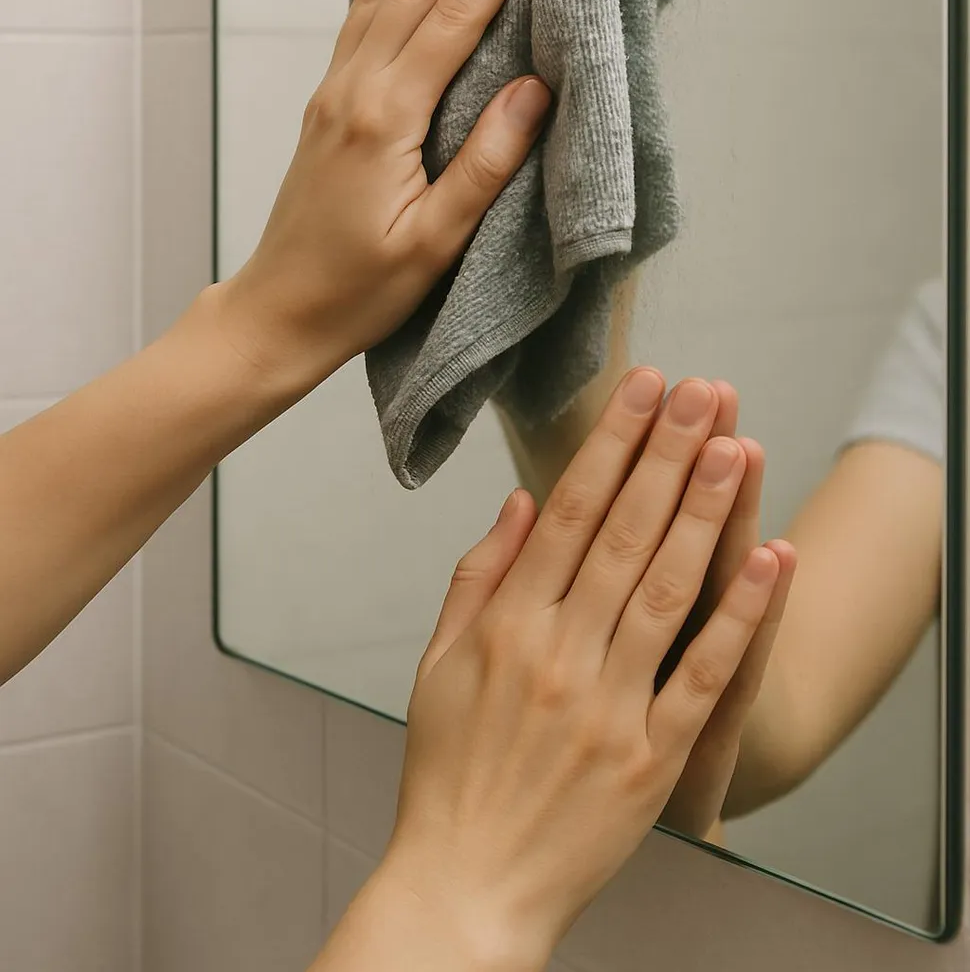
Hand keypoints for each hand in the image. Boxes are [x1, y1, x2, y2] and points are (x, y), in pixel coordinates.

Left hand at [213, 0, 549, 397]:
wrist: (280, 311)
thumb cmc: (361, 291)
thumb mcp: (435, 243)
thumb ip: (486, 165)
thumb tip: (535, 89)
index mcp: (386, 117)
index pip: (455, 18)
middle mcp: (356, 86)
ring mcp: (337, 87)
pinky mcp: (332, 98)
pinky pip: (363, 10)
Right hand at [373, 372, 783, 971]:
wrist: (466, 885)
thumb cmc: (448, 773)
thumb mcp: (438, 666)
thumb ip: (479, 577)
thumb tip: (522, 501)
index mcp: (507, 627)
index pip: (570, 512)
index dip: (610, 443)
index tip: (641, 389)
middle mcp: (558, 655)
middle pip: (625, 534)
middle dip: (667, 453)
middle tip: (702, 392)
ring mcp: (608, 706)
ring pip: (667, 590)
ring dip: (706, 513)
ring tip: (736, 447)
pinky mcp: (650, 758)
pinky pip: (703, 677)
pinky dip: (739, 617)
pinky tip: (769, 564)